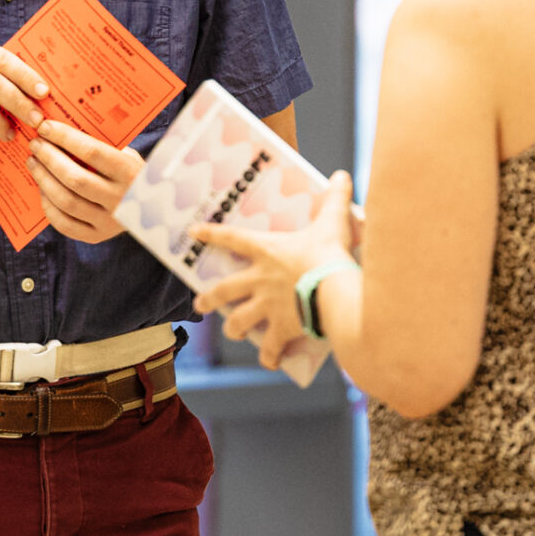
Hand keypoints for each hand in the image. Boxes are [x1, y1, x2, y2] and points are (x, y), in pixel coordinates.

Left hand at [26, 120, 144, 244]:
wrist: (156, 208)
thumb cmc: (131, 172)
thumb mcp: (127, 154)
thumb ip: (101, 145)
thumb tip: (61, 128)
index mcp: (130, 173)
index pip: (93, 152)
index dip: (65, 138)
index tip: (46, 127)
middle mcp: (121, 200)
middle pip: (75, 179)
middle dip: (49, 158)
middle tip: (35, 144)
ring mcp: (109, 222)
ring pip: (66, 202)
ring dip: (43, 179)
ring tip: (33, 162)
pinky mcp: (97, 236)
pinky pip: (64, 224)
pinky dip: (48, 205)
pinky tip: (41, 188)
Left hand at [190, 171, 357, 370]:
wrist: (333, 289)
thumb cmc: (330, 253)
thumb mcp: (333, 222)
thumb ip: (335, 199)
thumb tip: (342, 174)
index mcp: (267, 251)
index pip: (232, 238)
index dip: (211, 234)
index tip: (193, 232)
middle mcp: (259, 280)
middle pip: (224, 289)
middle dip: (209, 298)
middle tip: (199, 302)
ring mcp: (267, 306)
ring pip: (239, 321)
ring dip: (234, 328)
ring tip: (232, 332)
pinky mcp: (281, 328)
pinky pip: (270, 347)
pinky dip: (270, 356)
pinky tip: (270, 361)